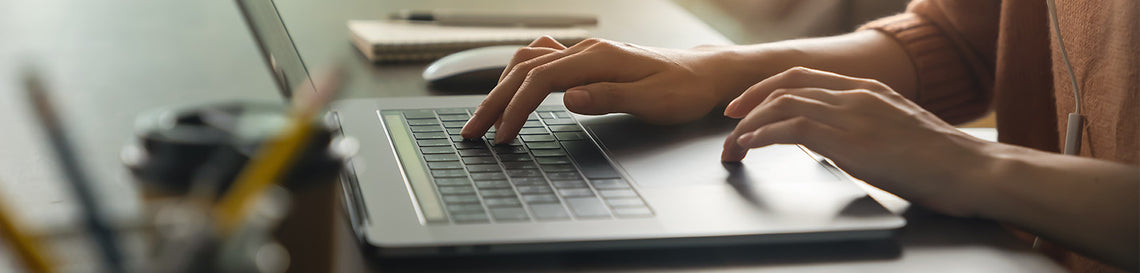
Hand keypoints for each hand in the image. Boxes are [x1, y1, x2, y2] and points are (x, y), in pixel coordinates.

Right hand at [461, 36, 743, 142]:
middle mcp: (586, 50)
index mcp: (598, 58)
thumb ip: (607, 98)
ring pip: (527, 63)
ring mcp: (585, 53)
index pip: (540, 81)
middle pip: (524, 71)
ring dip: (501, 89)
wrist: (703, 75)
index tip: (502, 137)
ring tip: (485, 116)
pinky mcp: (587, 61)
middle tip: (473, 132)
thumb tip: (567, 98)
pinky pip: (542, 61)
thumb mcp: (651, 102)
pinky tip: (512, 92)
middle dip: (494, 102)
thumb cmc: (683, 91)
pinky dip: (519, 77)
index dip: (515, 109)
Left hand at [721, 67, 990, 215]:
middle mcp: (855, 94)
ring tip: (733, 143)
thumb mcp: (894, 131)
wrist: (972, 169)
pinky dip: (763, 135)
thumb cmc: (940, 160)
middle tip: (729, 121)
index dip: (767, 88)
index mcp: (866, 88)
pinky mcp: (850, 139)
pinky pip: (792, 128)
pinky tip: (751, 145)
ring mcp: (852, 114)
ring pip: (782, 104)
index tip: (746, 105)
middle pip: (785, 85)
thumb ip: (860, 129)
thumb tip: (830, 143)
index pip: (802, 76)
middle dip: (749, 101)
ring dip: (749, 124)